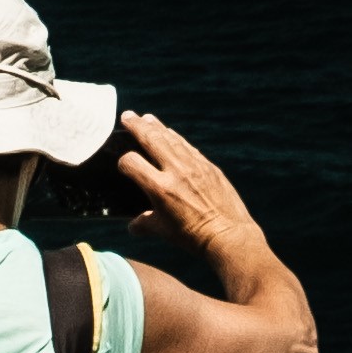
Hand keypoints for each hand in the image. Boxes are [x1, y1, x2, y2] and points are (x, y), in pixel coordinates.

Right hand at [102, 111, 255, 252]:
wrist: (228, 235)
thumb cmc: (193, 237)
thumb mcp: (162, 232)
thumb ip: (144, 224)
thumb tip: (132, 226)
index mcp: (159, 188)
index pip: (131, 163)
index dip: (123, 163)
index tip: (124, 166)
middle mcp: (175, 171)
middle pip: (151, 140)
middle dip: (136, 126)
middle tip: (127, 116)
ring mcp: (194, 166)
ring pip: (171, 139)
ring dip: (156, 126)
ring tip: (146, 118)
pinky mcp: (209, 166)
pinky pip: (188, 146)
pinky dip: (176, 138)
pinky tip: (170, 133)